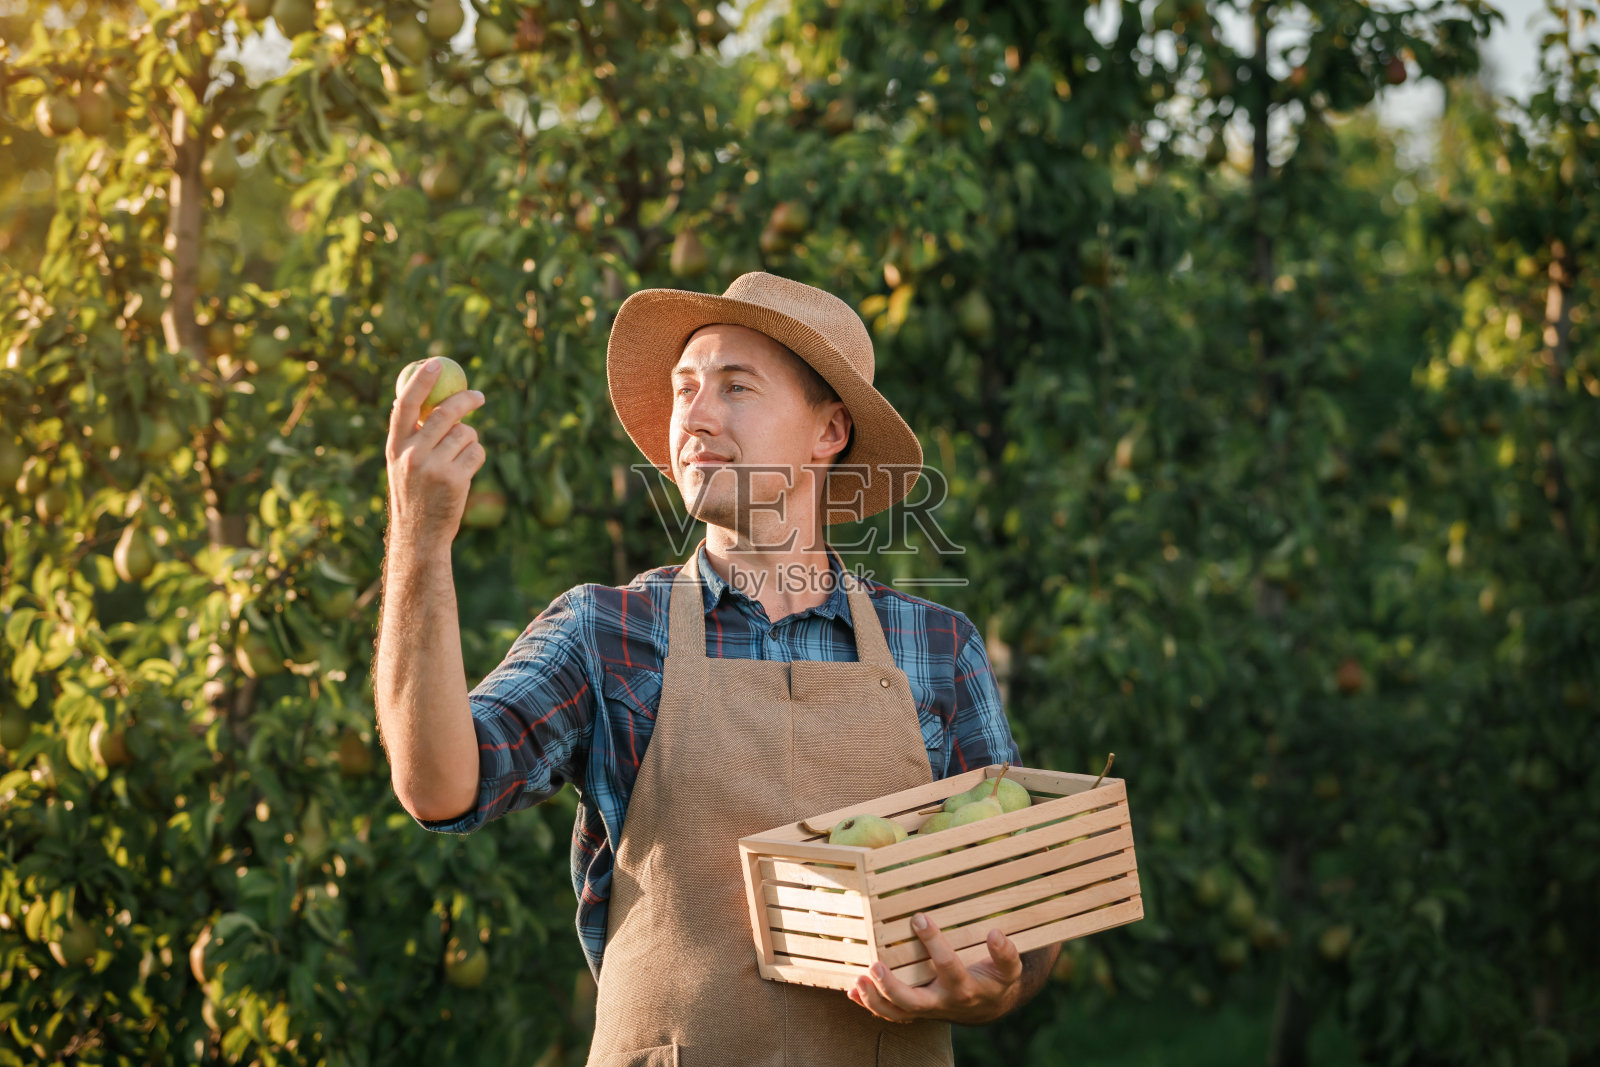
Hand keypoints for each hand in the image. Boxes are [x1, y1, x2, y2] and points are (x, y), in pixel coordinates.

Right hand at [385, 358, 485, 550]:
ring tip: (458, 460)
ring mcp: (434, 467)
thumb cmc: (413, 495)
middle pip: (446, 413)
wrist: (419, 536)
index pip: (406, 405)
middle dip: (466, 400)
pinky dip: (477, 457)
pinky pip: (477, 453)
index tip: (435, 363)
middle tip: (479, 396)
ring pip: (466, 434)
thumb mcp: (401, 464)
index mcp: (395, 447)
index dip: (420, 381)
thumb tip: (417, 397)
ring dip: (470, 440)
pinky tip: (465, 473)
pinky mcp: (455, 480)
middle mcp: (412, 455)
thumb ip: (410, 435)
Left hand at [847, 912, 1023, 1024]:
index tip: (920, 918)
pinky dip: (871, 1006)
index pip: (947, 966)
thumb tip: (996, 933)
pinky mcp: (915, 1013)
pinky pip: (890, 1015)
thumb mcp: (1009, 969)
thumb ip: (1006, 953)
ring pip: (897, 1013)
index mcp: (964, 988)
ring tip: (859, 980)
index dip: (934, 942)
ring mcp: (926, 1011)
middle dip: (892, 986)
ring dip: (875, 999)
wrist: (988, 1007)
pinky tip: (854, 992)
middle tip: (875, 965)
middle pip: (913, 1002)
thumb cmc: (995, 981)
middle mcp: (943, 1003)